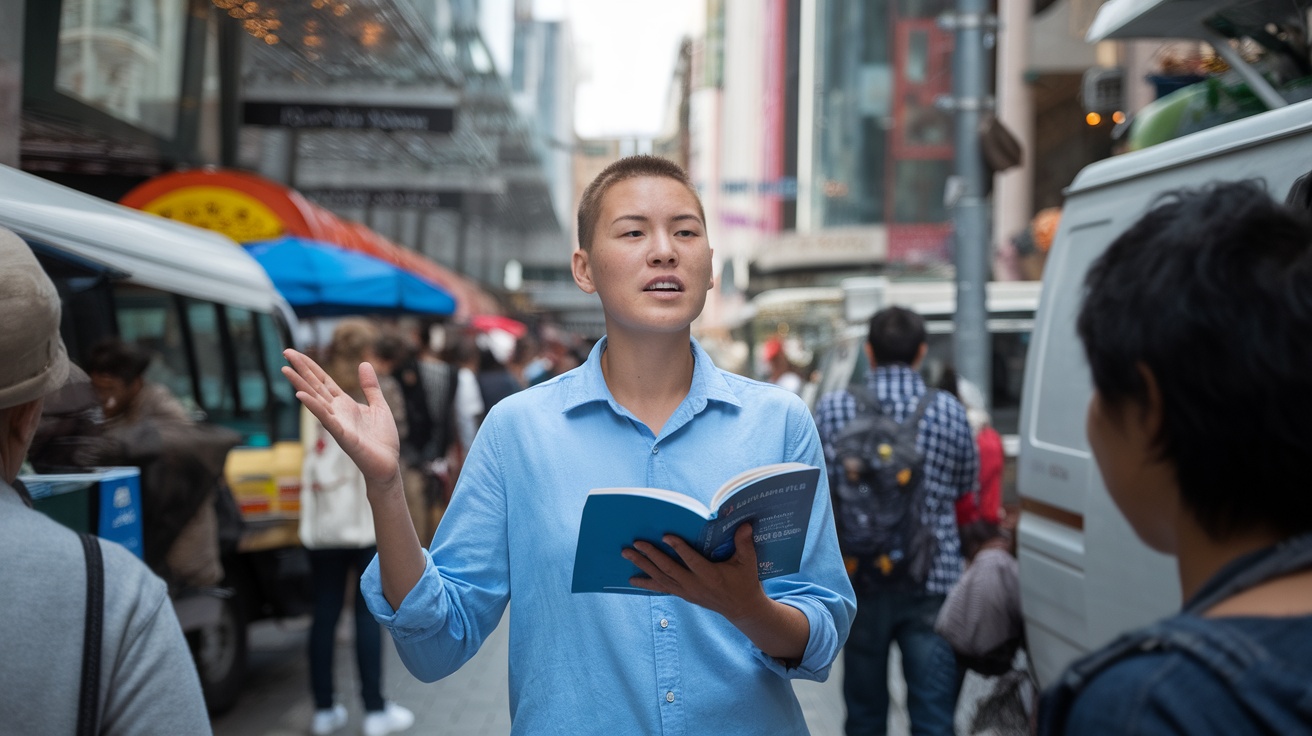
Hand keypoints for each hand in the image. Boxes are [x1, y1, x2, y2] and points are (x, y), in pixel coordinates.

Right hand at [281, 349, 400, 485]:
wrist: (388, 464)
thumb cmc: (382, 439)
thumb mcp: (379, 405)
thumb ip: (370, 386)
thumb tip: (364, 363)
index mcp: (345, 404)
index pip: (323, 381)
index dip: (310, 366)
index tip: (295, 353)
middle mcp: (336, 411)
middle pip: (315, 386)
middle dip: (301, 369)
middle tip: (285, 351)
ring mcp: (337, 423)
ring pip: (315, 400)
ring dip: (300, 385)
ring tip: (285, 370)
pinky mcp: (343, 436)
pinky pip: (326, 419)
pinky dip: (314, 407)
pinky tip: (301, 395)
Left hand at [624, 523, 769, 622]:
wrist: (741, 608)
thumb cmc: (745, 581)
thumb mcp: (748, 563)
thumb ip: (744, 544)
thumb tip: (745, 524)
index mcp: (710, 576)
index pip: (691, 561)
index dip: (679, 548)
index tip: (665, 536)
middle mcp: (695, 585)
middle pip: (668, 569)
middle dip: (651, 556)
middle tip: (635, 543)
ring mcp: (687, 591)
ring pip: (661, 578)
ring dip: (642, 566)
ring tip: (627, 554)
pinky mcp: (683, 595)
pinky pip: (662, 588)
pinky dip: (646, 583)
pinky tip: (632, 579)